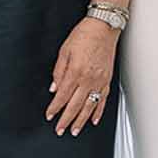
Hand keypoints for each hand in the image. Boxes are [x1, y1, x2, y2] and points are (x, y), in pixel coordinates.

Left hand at [47, 19, 116, 136]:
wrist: (104, 27)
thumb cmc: (84, 35)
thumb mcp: (64, 51)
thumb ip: (59, 71)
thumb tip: (55, 88)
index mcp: (76, 72)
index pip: (62, 96)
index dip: (55, 108)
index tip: (50, 115)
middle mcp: (89, 79)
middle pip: (75, 105)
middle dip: (66, 120)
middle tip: (60, 130)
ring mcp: (100, 81)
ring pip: (89, 106)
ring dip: (81, 121)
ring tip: (75, 130)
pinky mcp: (107, 80)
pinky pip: (103, 100)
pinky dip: (98, 111)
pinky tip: (93, 119)